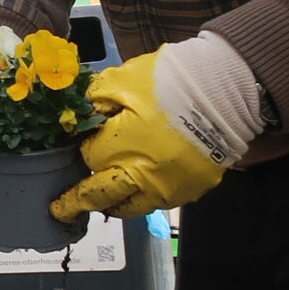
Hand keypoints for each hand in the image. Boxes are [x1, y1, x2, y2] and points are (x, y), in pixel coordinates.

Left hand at [50, 36, 261, 221]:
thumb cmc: (171, 82)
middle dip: (78, 202)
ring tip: (101, 201)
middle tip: (61, 209)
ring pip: (131, 207)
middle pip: (101, 197)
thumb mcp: (123, 80)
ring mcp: (169, 189)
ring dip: (113, 204)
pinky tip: (139, 184)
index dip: (83, 148)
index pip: (88, 158)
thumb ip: (94, 102)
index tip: (80, 143)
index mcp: (120, 149)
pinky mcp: (192, 189)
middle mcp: (142, 178)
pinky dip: (144, 195)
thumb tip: (77, 119)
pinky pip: (159, 200)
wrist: (227, 90)